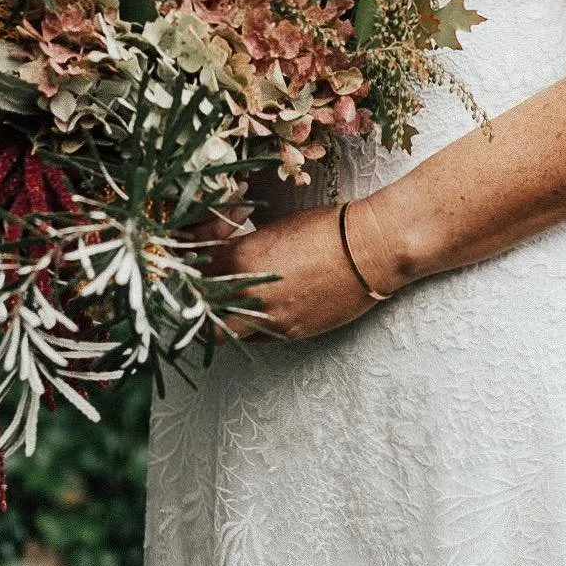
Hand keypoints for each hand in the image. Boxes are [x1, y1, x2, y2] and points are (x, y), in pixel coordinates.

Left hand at [202, 203, 380, 342]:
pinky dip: (249, 327)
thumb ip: (243, 248)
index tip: (209, 251)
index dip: (197, 258)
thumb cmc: (326, 228)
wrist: (368, 249)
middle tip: (206, 284)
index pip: (196, 267)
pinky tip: (258, 311)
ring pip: (222, 332)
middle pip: (201, 305)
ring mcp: (269, 318)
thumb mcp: (274, 229)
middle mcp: (249, 293)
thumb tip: (227, 258)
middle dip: (199, 294)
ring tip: (228, 304)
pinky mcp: (289, 333)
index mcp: (242, 258)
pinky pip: (255, 337)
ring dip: (219, 319)